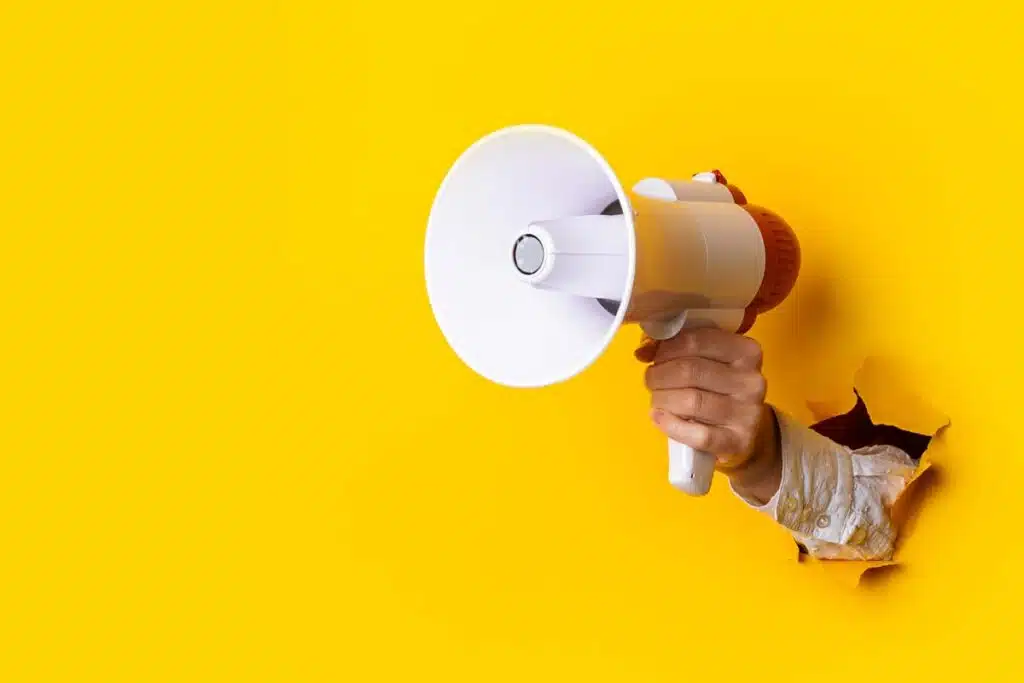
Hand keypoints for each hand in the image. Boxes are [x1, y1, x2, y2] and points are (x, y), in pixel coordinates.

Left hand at [636, 329, 779, 497]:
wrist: (744, 435)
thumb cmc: (718, 392)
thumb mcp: (706, 363)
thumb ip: (676, 349)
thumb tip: (644, 349)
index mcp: (745, 352)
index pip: (695, 341)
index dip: (665, 349)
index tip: (653, 357)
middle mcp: (751, 380)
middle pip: (689, 370)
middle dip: (659, 375)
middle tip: (651, 380)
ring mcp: (747, 413)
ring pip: (691, 401)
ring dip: (662, 399)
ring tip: (657, 400)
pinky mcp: (738, 442)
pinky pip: (697, 434)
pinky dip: (671, 425)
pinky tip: (659, 418)